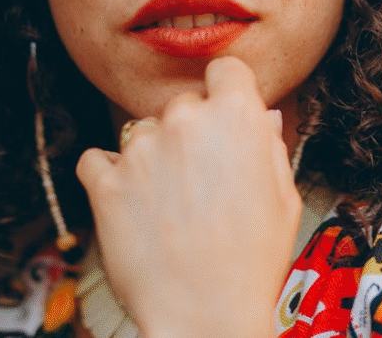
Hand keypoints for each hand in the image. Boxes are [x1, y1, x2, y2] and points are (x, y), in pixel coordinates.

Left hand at [76, 57, 302, 337]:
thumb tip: (262, 119)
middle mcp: (185, 120)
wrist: (203, 316)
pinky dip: (110, 176)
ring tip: (169, 207)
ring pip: (142, 132)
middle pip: (184, 105)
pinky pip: (98, 159)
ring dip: (152, 157)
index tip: (224, 117)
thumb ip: (269, 147)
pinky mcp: (104, 179)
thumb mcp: (284, 198)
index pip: (226, 69)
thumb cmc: (252, 262)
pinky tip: (133, 206)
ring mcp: (140, 148)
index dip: (227, 93)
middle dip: (191, 134)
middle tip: (201, 183)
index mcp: (236, 116)